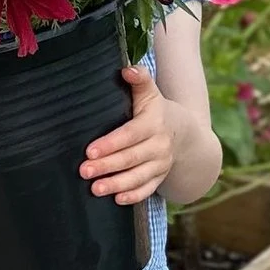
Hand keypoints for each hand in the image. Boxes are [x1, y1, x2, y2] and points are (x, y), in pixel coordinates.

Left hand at [81, 64, 175, 204]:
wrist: (184, 132)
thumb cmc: (156, 110)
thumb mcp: (151, 92)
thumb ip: (140, 80)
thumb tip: (127, 70)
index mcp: (153, 123)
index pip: (130, 135)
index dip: (111, 144)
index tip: (90, 151)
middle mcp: (159, 145)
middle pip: (131, 158)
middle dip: (107, 166)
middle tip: (84, 171)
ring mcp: (161, 164)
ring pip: (138, 177)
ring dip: (117, 184)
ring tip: (95, 189)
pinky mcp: (160, 177)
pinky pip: (147, 189)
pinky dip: (133, 196)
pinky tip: (116, 199)